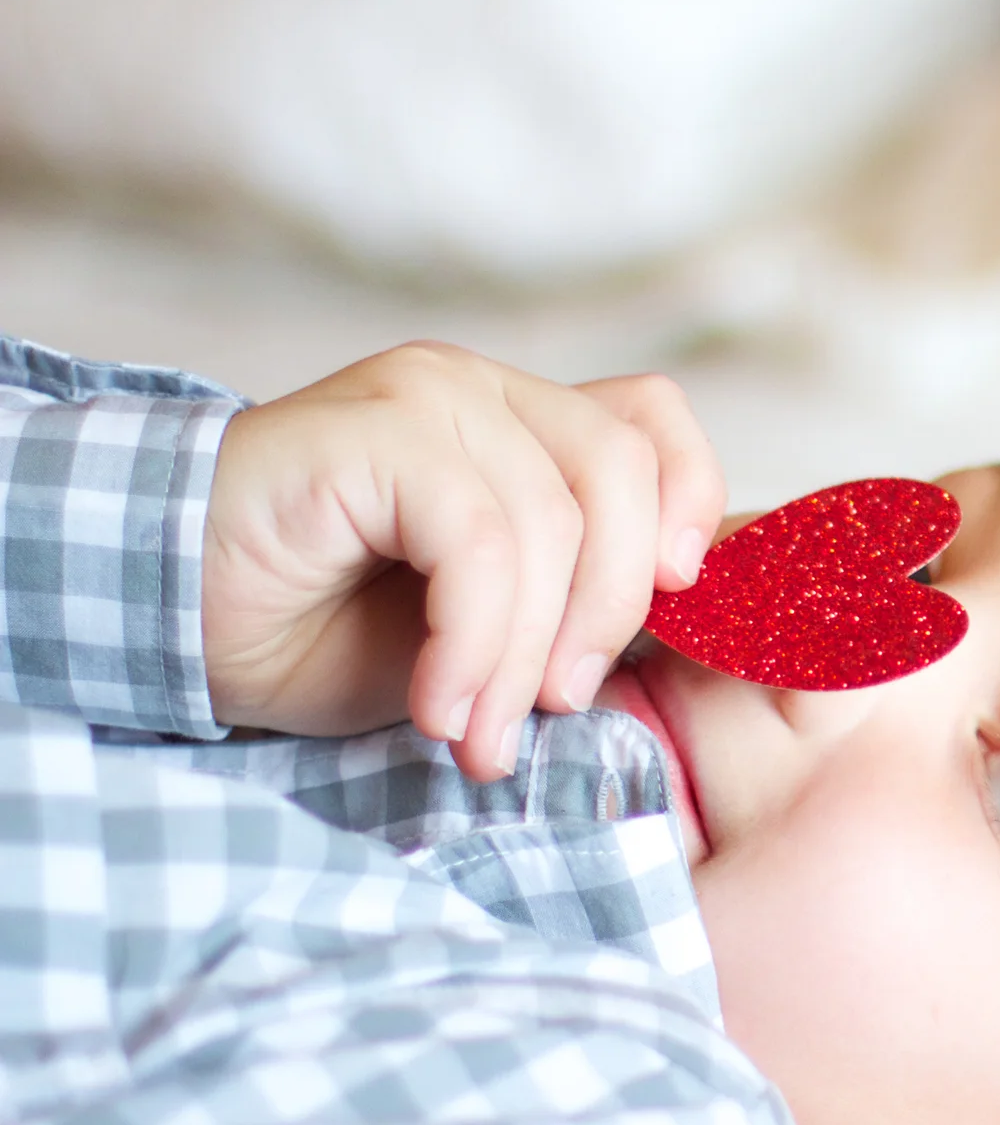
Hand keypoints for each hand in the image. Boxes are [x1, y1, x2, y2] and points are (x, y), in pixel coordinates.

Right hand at [203, 342, 725, 780]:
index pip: (654, 421)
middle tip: (558, 706)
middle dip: (611, 611)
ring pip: (551, 521)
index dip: (690, 504)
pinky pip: (478, 538)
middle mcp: (480, 392)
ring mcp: (424, 398)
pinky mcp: (371, 431)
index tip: (672, 608)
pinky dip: (474, 640)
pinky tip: (437, 703)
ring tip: (481, 732)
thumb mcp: (495, 628)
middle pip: (625, 470)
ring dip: (525, 654)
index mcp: (522, 422)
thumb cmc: (328, 631)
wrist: (173, 626)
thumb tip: (701, 621)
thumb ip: (582, 600)